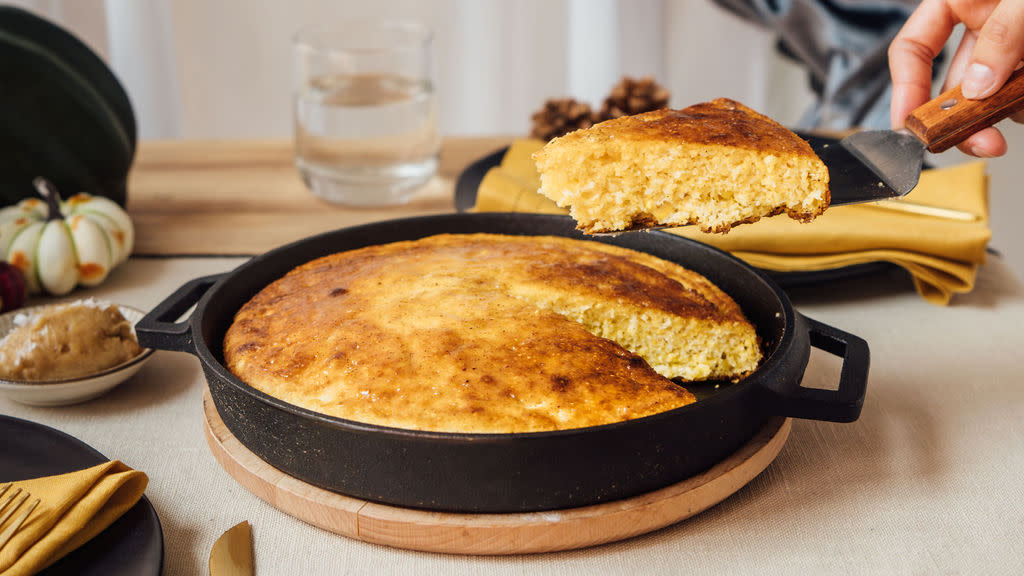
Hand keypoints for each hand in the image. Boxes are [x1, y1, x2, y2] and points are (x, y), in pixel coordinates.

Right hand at [889, 0, 1023, 156]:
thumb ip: (1003, 35)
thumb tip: (980, 86)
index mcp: (961, 0)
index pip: (914, 49)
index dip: (906, 88)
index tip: (912, 125)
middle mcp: (984, 26)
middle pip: (955, 85)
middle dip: (965, 118)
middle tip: (981, 141)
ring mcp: (1013, 47)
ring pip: (994, 96)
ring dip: (1007, 112)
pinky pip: (1023, 97)